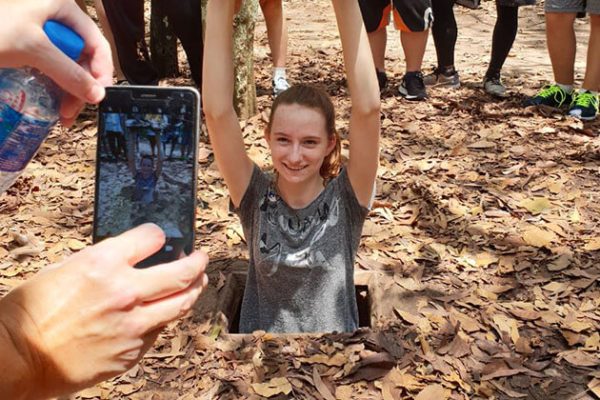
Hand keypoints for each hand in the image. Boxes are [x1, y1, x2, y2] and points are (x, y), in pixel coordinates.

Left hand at [0, 0, 112, 125]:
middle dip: (81, 86)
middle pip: (81, 57)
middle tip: (73, 111)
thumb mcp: (33, 48)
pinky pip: (49, 71)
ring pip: (66, 67)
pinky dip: (52, 88)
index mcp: (59, 6)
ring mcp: (37, 34)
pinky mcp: (24, 49)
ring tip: (61, 115)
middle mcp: (52, 18)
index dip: (101, 69)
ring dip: (67, 93)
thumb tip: (98, 96)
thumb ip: (69, 72)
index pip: (95, 41)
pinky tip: (50, 104)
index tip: (99, 95)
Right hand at [0, 224, 207, 398]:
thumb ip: (105, 261)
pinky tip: (160, 313)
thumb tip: (131, 258)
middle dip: (198, 262)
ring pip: (181, 304)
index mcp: (104, 264)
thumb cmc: (33, 312)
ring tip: (197, 283)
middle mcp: (125, 292)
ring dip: (193, 290)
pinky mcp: (132, 351)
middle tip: (201, 258)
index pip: (153, 237)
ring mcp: (133, 325)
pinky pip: (158, 330)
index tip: (161, 238)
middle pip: (182, 273)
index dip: (158, 235)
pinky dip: (162, 318)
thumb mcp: (66, 269)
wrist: (17, 358)